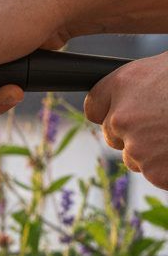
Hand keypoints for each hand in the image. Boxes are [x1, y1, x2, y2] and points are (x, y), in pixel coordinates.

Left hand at [85, 53, 167, 188]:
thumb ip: (149, 82)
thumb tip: (142, 93)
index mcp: (125, 83)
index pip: (95, 105)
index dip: (111, 108)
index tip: (125, 111)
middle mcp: (123, 116)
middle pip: (113, 133)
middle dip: (134, 132)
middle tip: (166, 123)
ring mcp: (138, 148)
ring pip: (134, 156)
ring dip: (154, 150)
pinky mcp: (156, 172)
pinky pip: (156, 173)